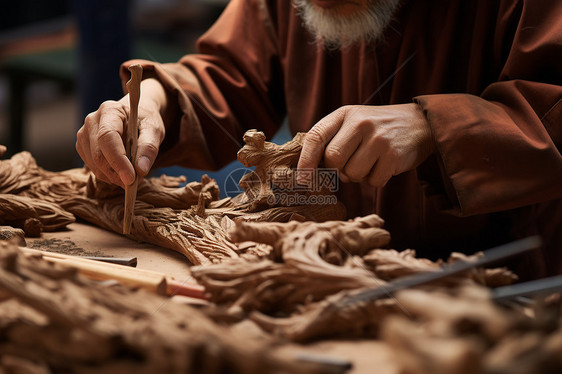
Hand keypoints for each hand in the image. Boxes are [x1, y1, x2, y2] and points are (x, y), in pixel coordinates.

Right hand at [76, 78, 167, 187]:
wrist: (136, 117)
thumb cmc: (145, 121)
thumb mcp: (154, 130)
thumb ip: (149, 148)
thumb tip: (141, 170)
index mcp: (110, 110)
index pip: (107, 137)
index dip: (118, 160)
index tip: (131, 178)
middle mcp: (91, 121)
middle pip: (98, 154)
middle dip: (117, 173)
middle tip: (137, 181)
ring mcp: (84, 135)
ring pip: (94, 165)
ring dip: (115, 177)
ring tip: (135, 176)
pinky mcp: (84, 147)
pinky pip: (94, 168)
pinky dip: (109, 176)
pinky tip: (123, 172)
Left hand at [297, 104, 433, 186]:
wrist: (420, 123)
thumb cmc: (377, 128)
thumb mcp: (353, 122)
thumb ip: (331, 139)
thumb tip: (308, 170)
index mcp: (344, 114)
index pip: (315, 136)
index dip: (305, 160)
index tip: (302, 179)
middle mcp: (360, 123)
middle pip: (333, 160)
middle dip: (339, 169)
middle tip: (352, 163)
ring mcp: (378, 139)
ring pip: (352, 174)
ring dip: (358, 176)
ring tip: (371, 162)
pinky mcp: (393, 155)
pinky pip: (372, 182)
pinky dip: (376, 180)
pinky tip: (384, 165)